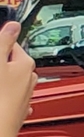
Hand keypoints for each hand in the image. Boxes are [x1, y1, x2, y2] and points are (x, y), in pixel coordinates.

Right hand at [0, 20, 31, 136]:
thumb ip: (4, 41)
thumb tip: (14, 24)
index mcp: (25, 64)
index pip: (12, 46)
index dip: (0, 44)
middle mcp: (28, 80)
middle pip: (11, 64)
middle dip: (0, 63)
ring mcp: (22, 97)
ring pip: (10, 82)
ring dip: (2, 79)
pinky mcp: (15, 112)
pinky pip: (7, 98)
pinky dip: (3, 96)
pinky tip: (0, 99)